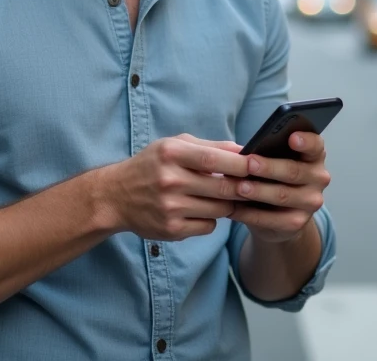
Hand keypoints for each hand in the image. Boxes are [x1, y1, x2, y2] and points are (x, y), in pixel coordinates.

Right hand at [97, 134, 249, 241]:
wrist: (116, 196)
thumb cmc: (152, 165)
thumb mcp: (174, 146)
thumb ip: (210, 147)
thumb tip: (244, 151)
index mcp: (171, 154)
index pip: (215, 160)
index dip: (242, 164)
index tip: (260, 165)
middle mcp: (170, 181)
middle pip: (223, 189)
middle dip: (243, 188)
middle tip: (254, 185)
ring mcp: (170, 208)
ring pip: (220, 210)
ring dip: (229, 204)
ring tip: (223, 196)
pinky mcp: (171, 230)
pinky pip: (208, 226)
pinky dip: (212, 218)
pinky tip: (200, 209)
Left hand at [231, 131, 330, 243]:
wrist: (278, 212)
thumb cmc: (273, 175)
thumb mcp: (274, 159)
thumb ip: (267, 152)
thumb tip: (244, 152)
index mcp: (314, 155)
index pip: (315, 145)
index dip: (306, 140)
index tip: (292, 137)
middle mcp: (318, 178)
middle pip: (294, 171)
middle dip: (269, 167)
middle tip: (249, 164)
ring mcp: (311, 202)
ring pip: (282, 195)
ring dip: (259, 191)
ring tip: (239, 187)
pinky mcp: (298, 222)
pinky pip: (272, 219)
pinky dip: (250, 214)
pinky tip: (233, 209)